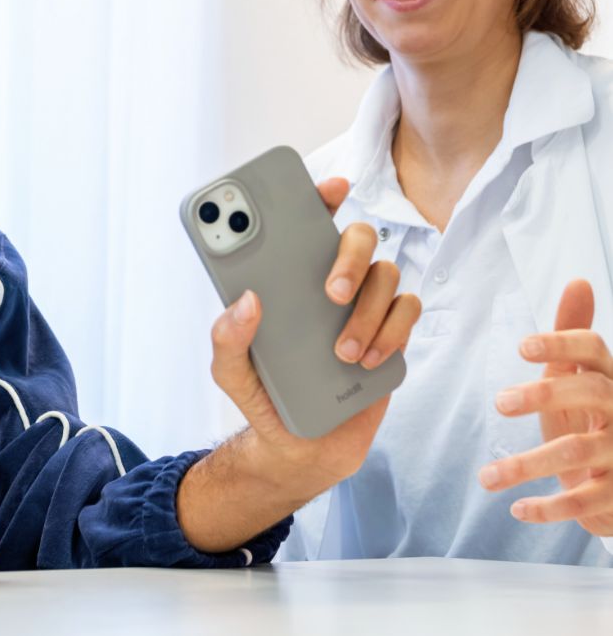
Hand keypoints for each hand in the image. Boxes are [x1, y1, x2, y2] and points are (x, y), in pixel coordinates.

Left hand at [177, 177, 419, 551]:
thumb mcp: (231, 373)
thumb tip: (247, 301)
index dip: (320, 195)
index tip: (331, 186)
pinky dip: (391, 331)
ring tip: (342, 352)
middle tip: (331, 292)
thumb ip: (228, 340)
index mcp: (288, 278)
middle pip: (358, 238)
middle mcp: (329, 282)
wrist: (302, 449)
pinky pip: (408, 310)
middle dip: (350, 256)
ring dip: (368, 311)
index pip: (307, 221)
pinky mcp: (389, 334)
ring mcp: (364, 306)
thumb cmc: (264, 398)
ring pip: (388, 274)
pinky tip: (366, 360)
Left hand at [477, 279, 612, 536]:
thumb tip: (579, 281)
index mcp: (609, 378)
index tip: (521, 346)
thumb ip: (574, 333)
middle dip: (544, 394)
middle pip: (591, 392)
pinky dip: (549, 508)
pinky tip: (517, 508)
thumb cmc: (593, 416)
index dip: (560, 343)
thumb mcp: (581, 376)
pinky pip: (585, 501)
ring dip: (526, 465)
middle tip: (499, 402)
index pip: (595, 350)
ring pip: (577, 452)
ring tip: (486, 477)